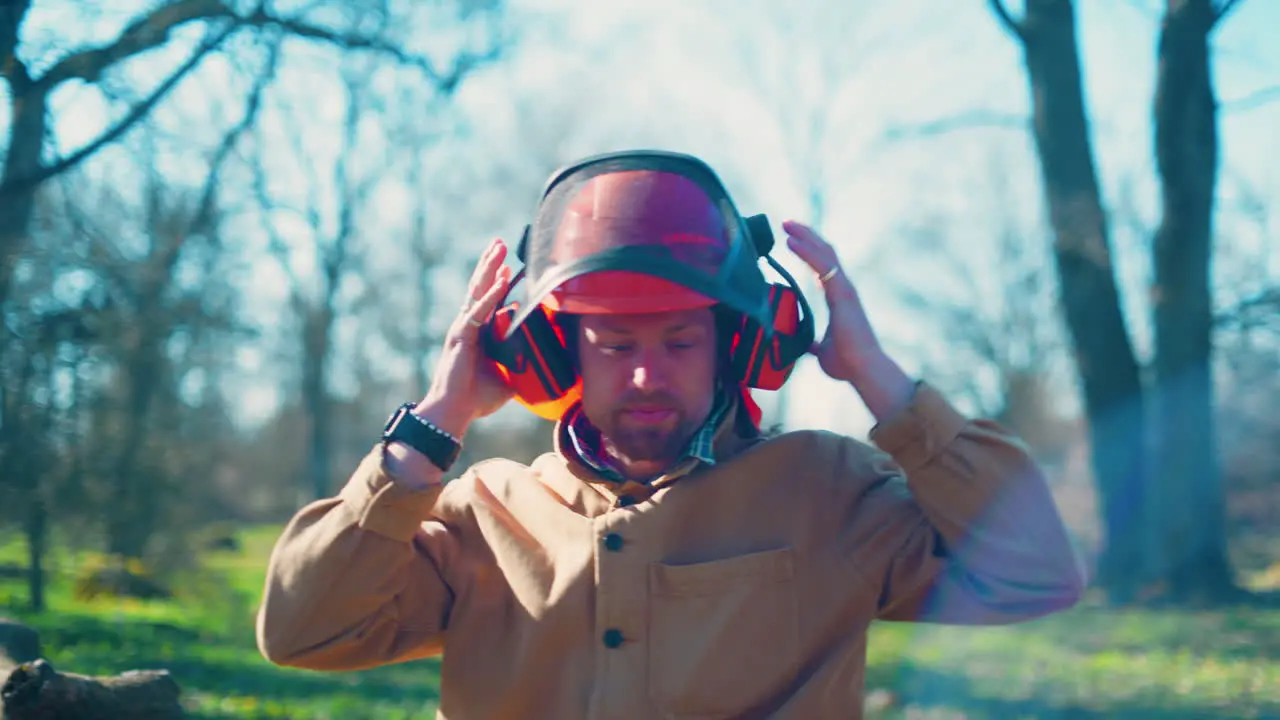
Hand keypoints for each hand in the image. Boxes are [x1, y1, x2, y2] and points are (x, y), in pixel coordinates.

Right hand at [416, 237, 515, 435]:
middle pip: (481, 287)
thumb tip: (543, 366)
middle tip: (501, 243)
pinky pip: (478, 311)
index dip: (498, 281)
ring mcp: (464, 328)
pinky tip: (500, 280)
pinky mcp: (461, 336)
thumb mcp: (509, 379)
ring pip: (477, 291)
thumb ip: (521, 366)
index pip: (490, 300)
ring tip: (498, 248)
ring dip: (489, 268)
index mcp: (479, 333)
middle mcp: (470, 325)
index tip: (510, 264)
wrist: (455, 412)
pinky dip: (490, 295)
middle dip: (492, 264)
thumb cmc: (477, 398)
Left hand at [782, 220, 883, 381]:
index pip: (823, 266)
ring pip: (824, 253)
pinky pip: (822, 265)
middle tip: (786, 223)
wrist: (862, 369)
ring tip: (786, 224)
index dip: (809, 250)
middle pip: (824, 252)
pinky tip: (791, 242)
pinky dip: (806, 251)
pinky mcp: (843, 293)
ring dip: (804, 236)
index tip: (792, 240)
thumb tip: (803, 346)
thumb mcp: (822, 351)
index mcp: (838, 298)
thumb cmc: (847, 362)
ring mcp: (844, 289)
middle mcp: (843, 289)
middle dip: (806, 236)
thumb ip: (813, 344)